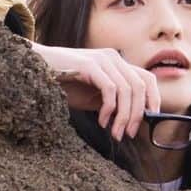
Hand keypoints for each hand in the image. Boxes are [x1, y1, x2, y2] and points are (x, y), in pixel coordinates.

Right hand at [31, 43, 160, 141]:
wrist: (36, 70)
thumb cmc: (64, 84)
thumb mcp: (93, 96)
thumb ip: (112, 103)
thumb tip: (133, 121)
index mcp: (116, 63)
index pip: (147, 78)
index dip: (154, 99)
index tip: (151, 120)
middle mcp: (113, 58)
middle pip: (140, 86)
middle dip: (137, 114)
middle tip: (128, 133)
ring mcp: (102, 59)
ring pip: (127, 89)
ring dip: (124, 116)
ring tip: (115, 132)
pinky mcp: (89, 65)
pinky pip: (110, 89)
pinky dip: (110, 109)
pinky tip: (102, 121)